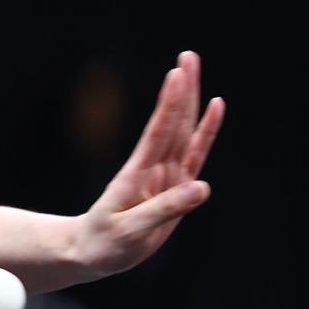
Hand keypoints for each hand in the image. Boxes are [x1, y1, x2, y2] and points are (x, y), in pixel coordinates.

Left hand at [72, 51, 223, 278]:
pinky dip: (205, 132)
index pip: (158, 133)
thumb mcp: (131, 231)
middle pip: (173, 122)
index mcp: (138, 175)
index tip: (177, 75)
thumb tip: (202, 187)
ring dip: (190, 99)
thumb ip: (165, 209)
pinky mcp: (175, 186)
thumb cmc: (106, 243)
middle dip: (181, 89)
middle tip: (188, 56)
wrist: (94, 252)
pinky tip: (214, 109)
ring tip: (193, 67)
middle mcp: (153, 168)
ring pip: (183, 130)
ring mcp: (165, 174)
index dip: (170, 105)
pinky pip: (194, 154)